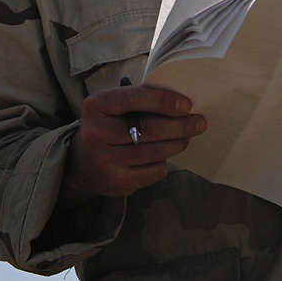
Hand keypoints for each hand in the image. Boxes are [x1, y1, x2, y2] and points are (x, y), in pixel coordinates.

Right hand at [61, 84, 205, 204]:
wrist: (82, 163)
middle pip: (149, 129)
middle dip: (179, 125)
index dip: (163, 101)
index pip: (133, 98)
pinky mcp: (117, 182)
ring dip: (177, 143)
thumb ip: (137, 101)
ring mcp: (105, 160)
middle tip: (199, 123)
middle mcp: (96, 133)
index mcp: (96, 106)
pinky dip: (164, 162)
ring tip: (186, 138)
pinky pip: (154, 171)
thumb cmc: (106, 126)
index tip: (186, 105)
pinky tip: (163, 156)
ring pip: (155, 152)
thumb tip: (180, 104)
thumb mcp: (110, 107)